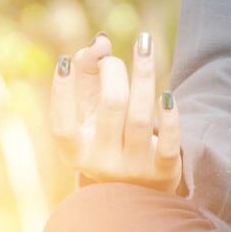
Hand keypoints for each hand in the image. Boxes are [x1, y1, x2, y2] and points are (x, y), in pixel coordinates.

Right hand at [50, 32, 181, 193]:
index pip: (62, 126)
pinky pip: (168, 141)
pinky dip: (169, 117)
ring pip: (140, 117)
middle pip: (111, 106)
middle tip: (112, 58)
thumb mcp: (91, 110)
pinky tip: (167, 95)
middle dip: (113, 70)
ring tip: (144, 45)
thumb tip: (100, 43)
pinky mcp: (162, 172)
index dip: (61, 94)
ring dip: (143, 74)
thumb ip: (88, 73)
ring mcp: (133, 169)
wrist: (140, 188)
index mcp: (77, 152)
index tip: (65, 62)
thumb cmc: (110, 136)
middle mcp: (101, 163)